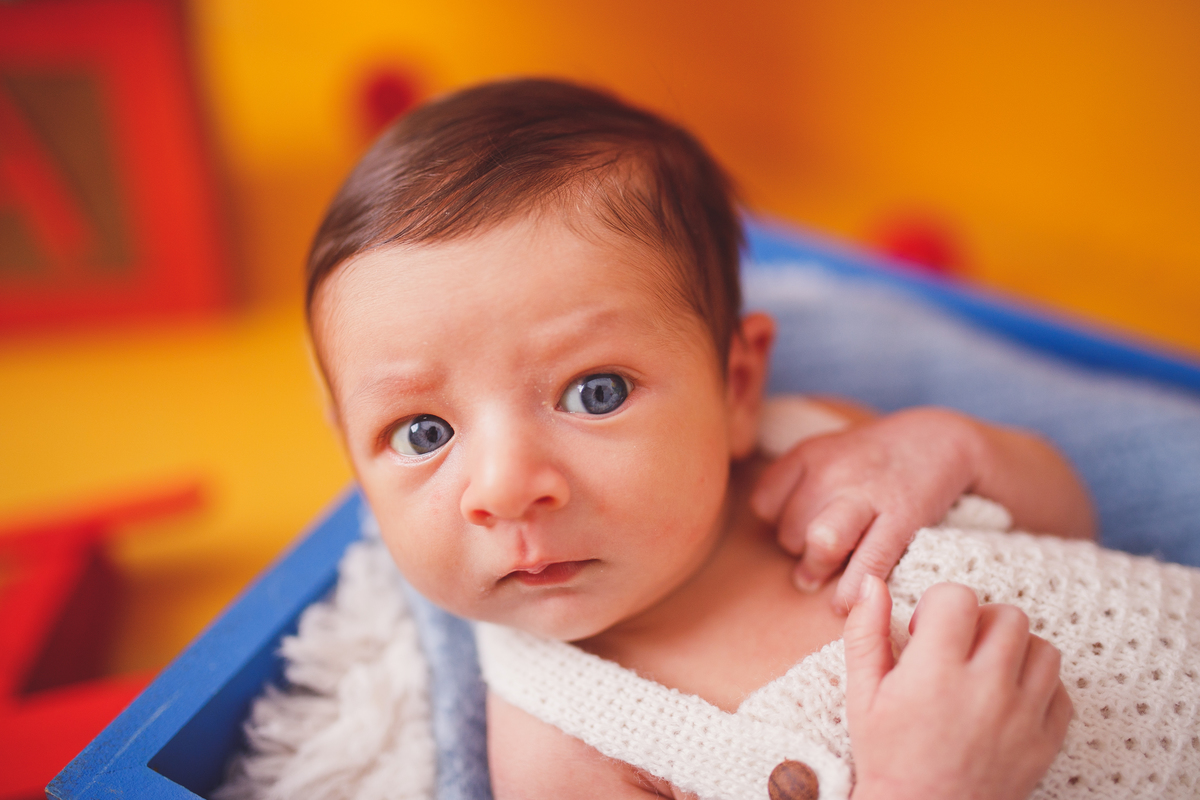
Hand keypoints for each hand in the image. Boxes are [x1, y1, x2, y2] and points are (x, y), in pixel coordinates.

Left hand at [752, 407, 979, 611]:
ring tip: (824, 576)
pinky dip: (853, 590)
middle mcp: (833, 470)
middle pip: (790, 531)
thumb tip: (777, 540)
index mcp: (810, 454)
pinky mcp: (903, 515)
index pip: (765, 505)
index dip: (778, 525)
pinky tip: (848, 600)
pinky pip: (869, 562)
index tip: (797, 529)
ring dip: (819, 569)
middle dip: (800, 552)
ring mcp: (867, 492)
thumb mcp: (828, 454)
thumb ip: (797, 487)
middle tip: (819, 553)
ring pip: (821, 542)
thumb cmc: (872, 459)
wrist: (939, 439)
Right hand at [844, 577, 1071, 799]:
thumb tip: (871, 582)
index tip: (925, 630)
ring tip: (986, 670)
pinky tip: (1007, 699)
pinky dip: (1038, 687)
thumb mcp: (862, 694)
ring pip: (1043, 648)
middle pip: (1007, 615)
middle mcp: (986, 690)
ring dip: (1014, 650)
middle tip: (956, 649)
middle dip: (979, 622)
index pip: (958, 598)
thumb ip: (865, 631)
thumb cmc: (886, 757)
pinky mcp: (1046, 744)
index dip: (939, 605)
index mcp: (935, 674)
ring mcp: (1023, 718)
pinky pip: (1061, 692)